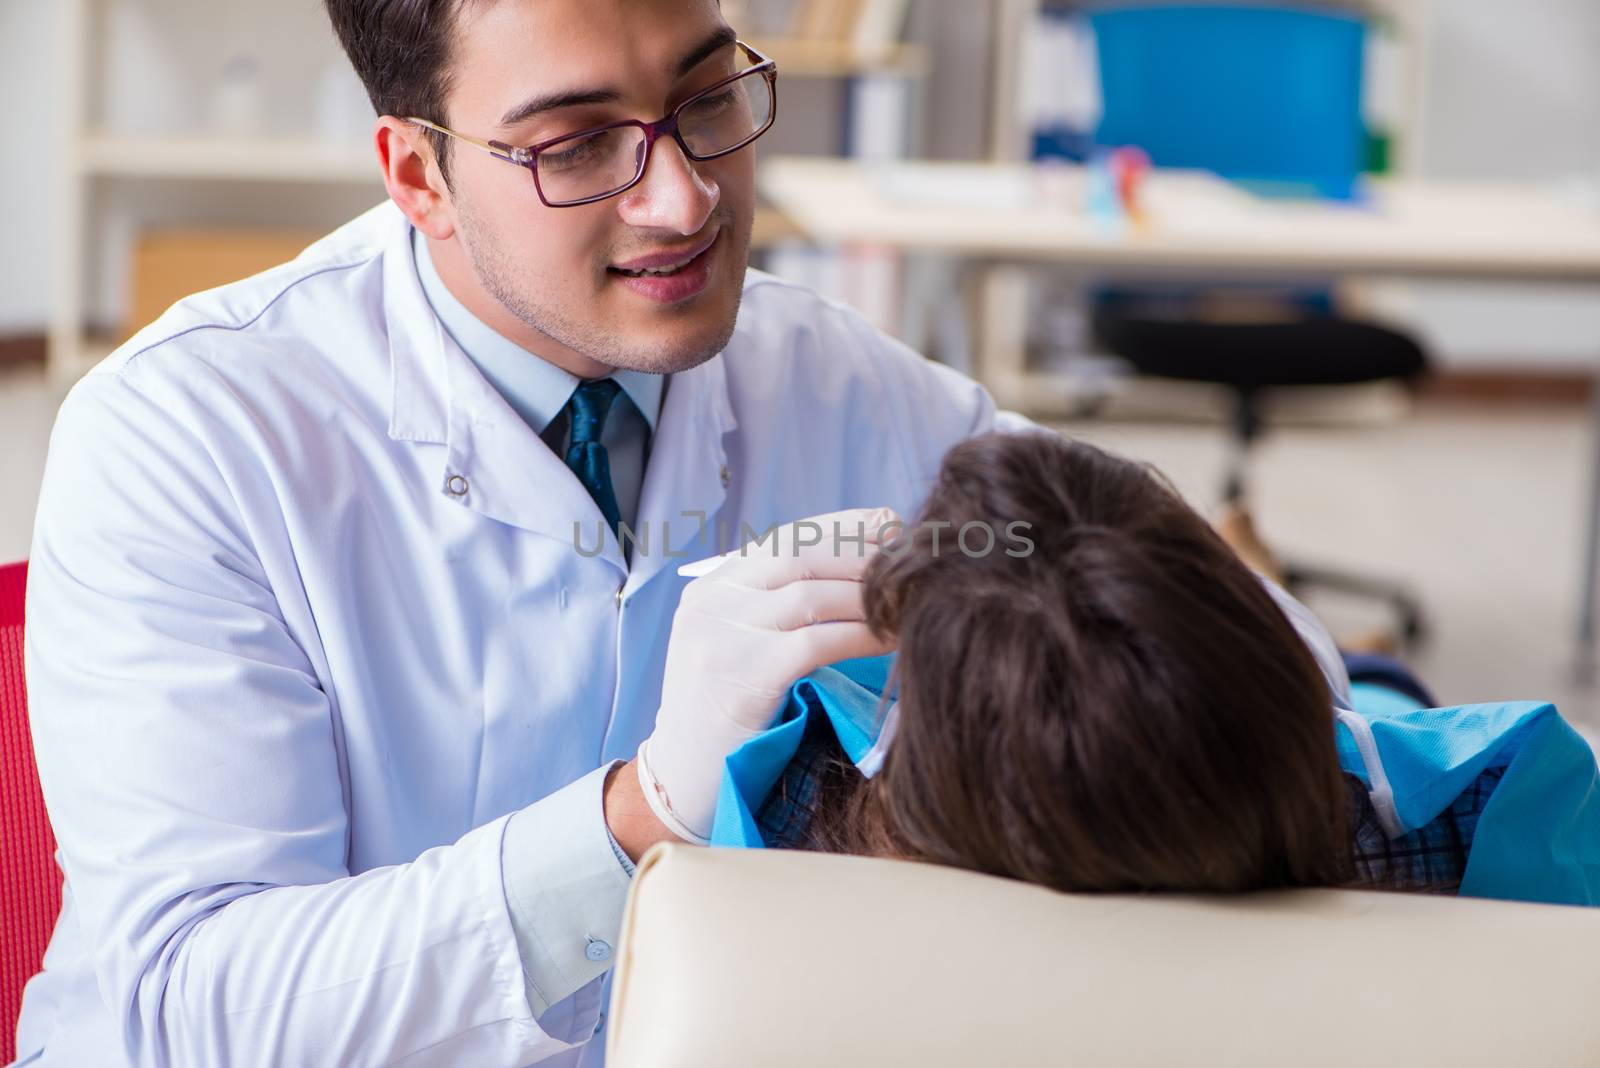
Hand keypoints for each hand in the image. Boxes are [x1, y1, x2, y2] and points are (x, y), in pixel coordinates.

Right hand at [637, 507, 899, 841]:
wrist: (685, 778)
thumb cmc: (727, 714)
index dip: (845, 529)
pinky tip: (892, 641)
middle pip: (801, 555)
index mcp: (711, 586)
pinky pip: (818, 641)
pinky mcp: (743, 672)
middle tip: (912, 563)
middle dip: (863, 554)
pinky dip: (862, 636)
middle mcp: (712, 600)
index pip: (785, 538)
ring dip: (870, 597)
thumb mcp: (737, 644)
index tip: (891, 528)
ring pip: (813, 594)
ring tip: (910, 604)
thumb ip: (776, 607)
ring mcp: (723, 633)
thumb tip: (858, 572)